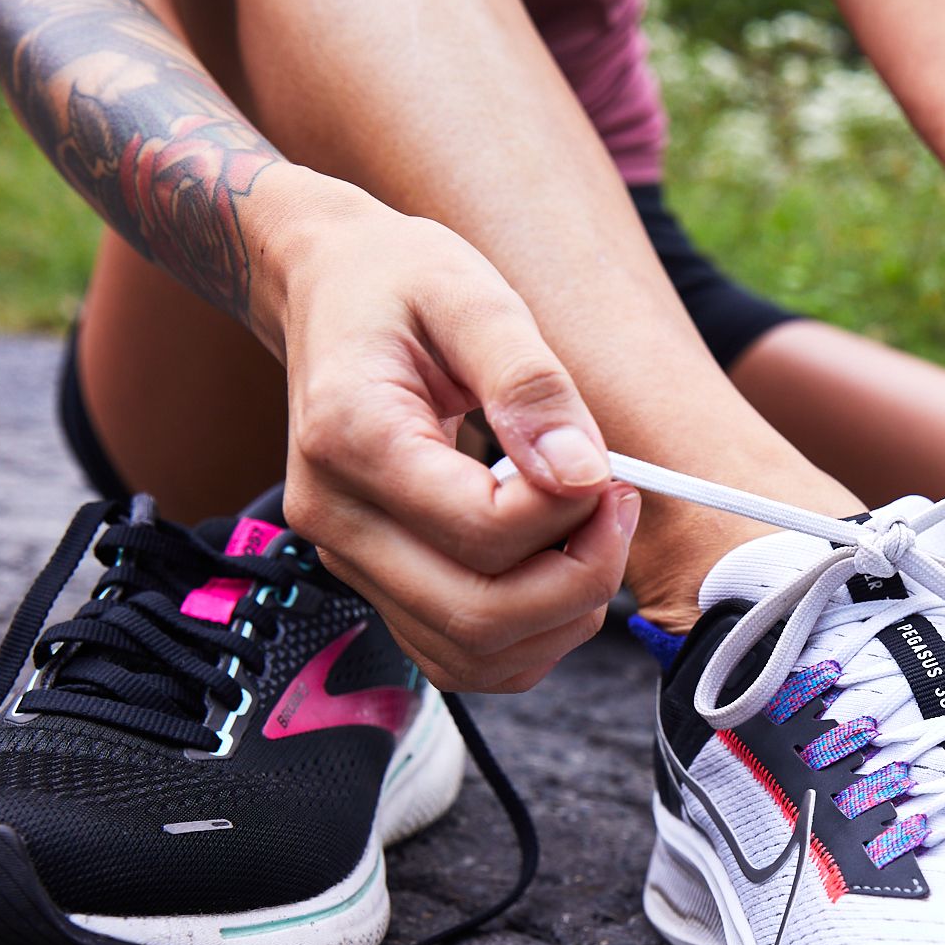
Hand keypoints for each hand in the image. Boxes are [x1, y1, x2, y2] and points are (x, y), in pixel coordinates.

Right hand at [262, 176, 634, 692]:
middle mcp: (335, 518)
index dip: (571, 515)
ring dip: (561, 617)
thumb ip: (529, 384)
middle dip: (580, 576)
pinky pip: (462, 659)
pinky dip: (529, 638)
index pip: (482, 531)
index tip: (608, 469)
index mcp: (350, 439)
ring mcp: (348, 561)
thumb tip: (581, 476)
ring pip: (473, 656)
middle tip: (616, 506)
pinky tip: (558, 572)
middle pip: (479, 614)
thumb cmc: (399, 285)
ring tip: (590, 537)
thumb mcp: (471, 295)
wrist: (328, 292)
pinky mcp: (376, 584)